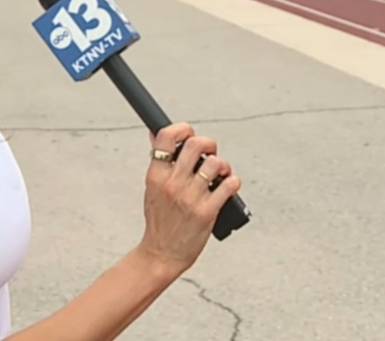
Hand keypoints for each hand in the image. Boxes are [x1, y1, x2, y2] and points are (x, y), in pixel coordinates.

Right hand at [134, 123, 241, 276]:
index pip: (166, 137)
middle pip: (196, 144)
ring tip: (221, 173)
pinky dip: (233, 182)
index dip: (182, 129)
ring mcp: (191, 198)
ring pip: (215, 164)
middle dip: (208, 144)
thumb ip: (158, 163)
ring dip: (223, 166)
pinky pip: (229, 185)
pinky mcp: (207, 212)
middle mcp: (173, 184)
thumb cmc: (159, 223)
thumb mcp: (151, 190)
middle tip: (210, 153)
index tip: (189, 133)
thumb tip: (156, 135)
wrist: (161, 255)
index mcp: (156, 176)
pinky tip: (228, 186)